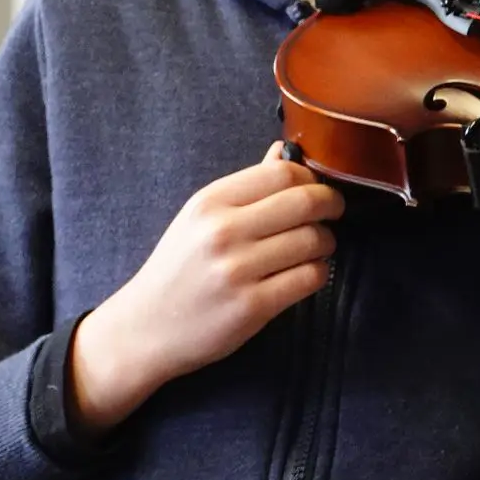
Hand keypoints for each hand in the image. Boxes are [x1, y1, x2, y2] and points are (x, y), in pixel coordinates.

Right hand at [68, 146, 344, 435]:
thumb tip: (284, 152)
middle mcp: (222, 231)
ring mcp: (237, 270)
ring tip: (315, 249)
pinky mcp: (253, 306)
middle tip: (332, 213)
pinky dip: (318, 273)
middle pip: (304, 201)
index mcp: (209, 202)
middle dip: (330, 204)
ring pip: (314, 240)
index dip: (310, 178)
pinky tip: (305, 273)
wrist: (147, 327)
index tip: (314, 189)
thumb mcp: (199, 219)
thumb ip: (245, 187)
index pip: (280, 172)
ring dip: (325, 243)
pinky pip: (310, 278)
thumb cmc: (178, 270)